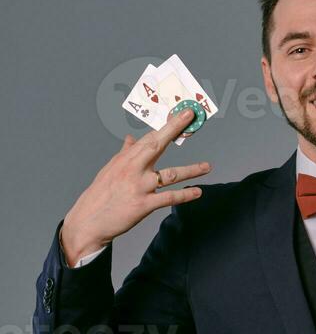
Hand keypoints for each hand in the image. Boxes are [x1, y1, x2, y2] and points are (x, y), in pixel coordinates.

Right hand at [60, 109, 211, 264]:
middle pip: (156, 144)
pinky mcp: (143, 205)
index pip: (149, 137)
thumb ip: (125, 154)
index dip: (166, 125)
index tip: (181, 113)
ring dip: (191, 170)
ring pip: (169, 174)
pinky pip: (168, 198)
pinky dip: (184, 195)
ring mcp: (139, 187)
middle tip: (191, 117)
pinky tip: (197, 192)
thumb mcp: (111, 170)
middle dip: (174, 129)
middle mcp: (132, 169)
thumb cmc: (101, 194)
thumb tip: (130, 138)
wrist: (89, 220)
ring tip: (207, 167)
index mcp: (125, 159)